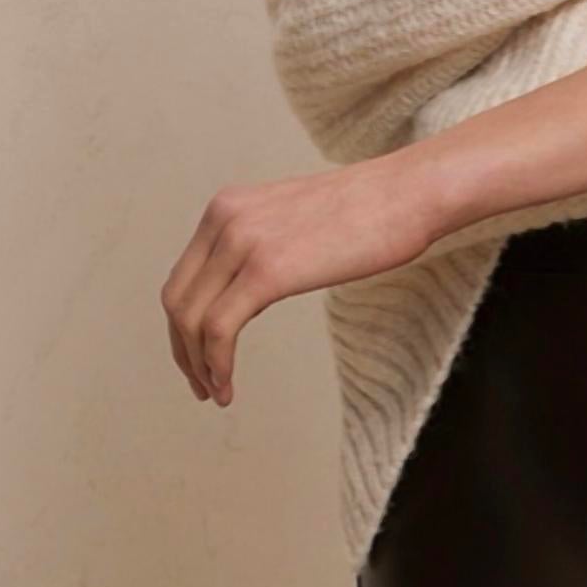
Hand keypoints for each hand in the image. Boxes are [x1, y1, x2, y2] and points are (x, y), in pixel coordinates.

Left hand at [160, 150, 435, 406]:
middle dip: (183, 351)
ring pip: (191, 320)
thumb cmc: (370, 211)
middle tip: (202, 385)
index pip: (183, 277)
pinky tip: (229, 388)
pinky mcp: (266, 270)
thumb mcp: (296, 221)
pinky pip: (219, 330)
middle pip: (177, 301)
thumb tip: (253, 287)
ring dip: (197, 366)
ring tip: (217, 393)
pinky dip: (217, 366)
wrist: (409, 193)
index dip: (183, 327)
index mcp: (228, 206)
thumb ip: (264, 244)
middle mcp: (225, 219)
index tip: (198, 359)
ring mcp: (243, 242)